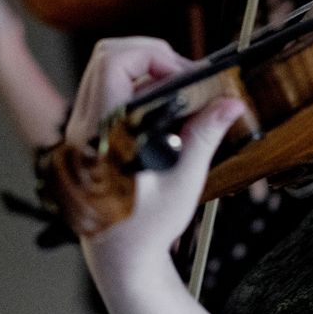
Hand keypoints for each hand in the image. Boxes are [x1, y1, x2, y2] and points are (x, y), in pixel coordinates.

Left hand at [64, 38, 244, 277]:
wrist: (119, 258)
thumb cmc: (145, 228)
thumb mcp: (182, 182)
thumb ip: (204, 136)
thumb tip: (231, 105)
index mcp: (101, 133)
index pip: (114, 63)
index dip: (152, 56)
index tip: (185, 76)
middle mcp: (83, 126)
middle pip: (106, 56)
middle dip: (150, 55)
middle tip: (183, 77)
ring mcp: (81, 130)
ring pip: (104, 71)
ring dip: (142, 71)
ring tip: (177, 92)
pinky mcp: (88, 136)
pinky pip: (106, 92)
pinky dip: (135, 89)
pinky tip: (162, 111)